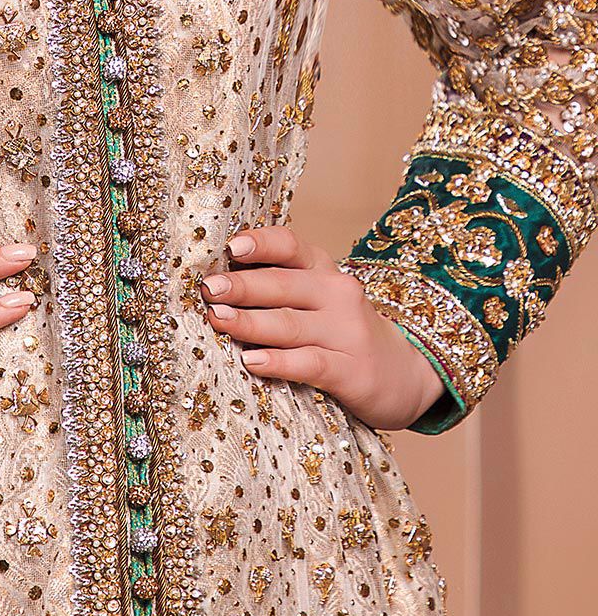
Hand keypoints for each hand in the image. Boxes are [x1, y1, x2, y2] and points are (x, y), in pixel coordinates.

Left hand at [199, 224, 446, 430]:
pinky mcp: (351, 371)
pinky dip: (279, 362)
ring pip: (289, 324)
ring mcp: (346, 332)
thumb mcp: (319, 297)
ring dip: (249, 322)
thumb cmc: (343, 330)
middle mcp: (337, 294)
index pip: (291, 245)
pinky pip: (309, 363)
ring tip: (218, 319)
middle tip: (209, 288)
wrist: (406, 373)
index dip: (261, 243)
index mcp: (323, 270)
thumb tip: (216, 279)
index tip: (231, 247)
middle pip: (283, 285)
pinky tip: (252, 361)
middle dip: (242, 286)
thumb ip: (280, 285)